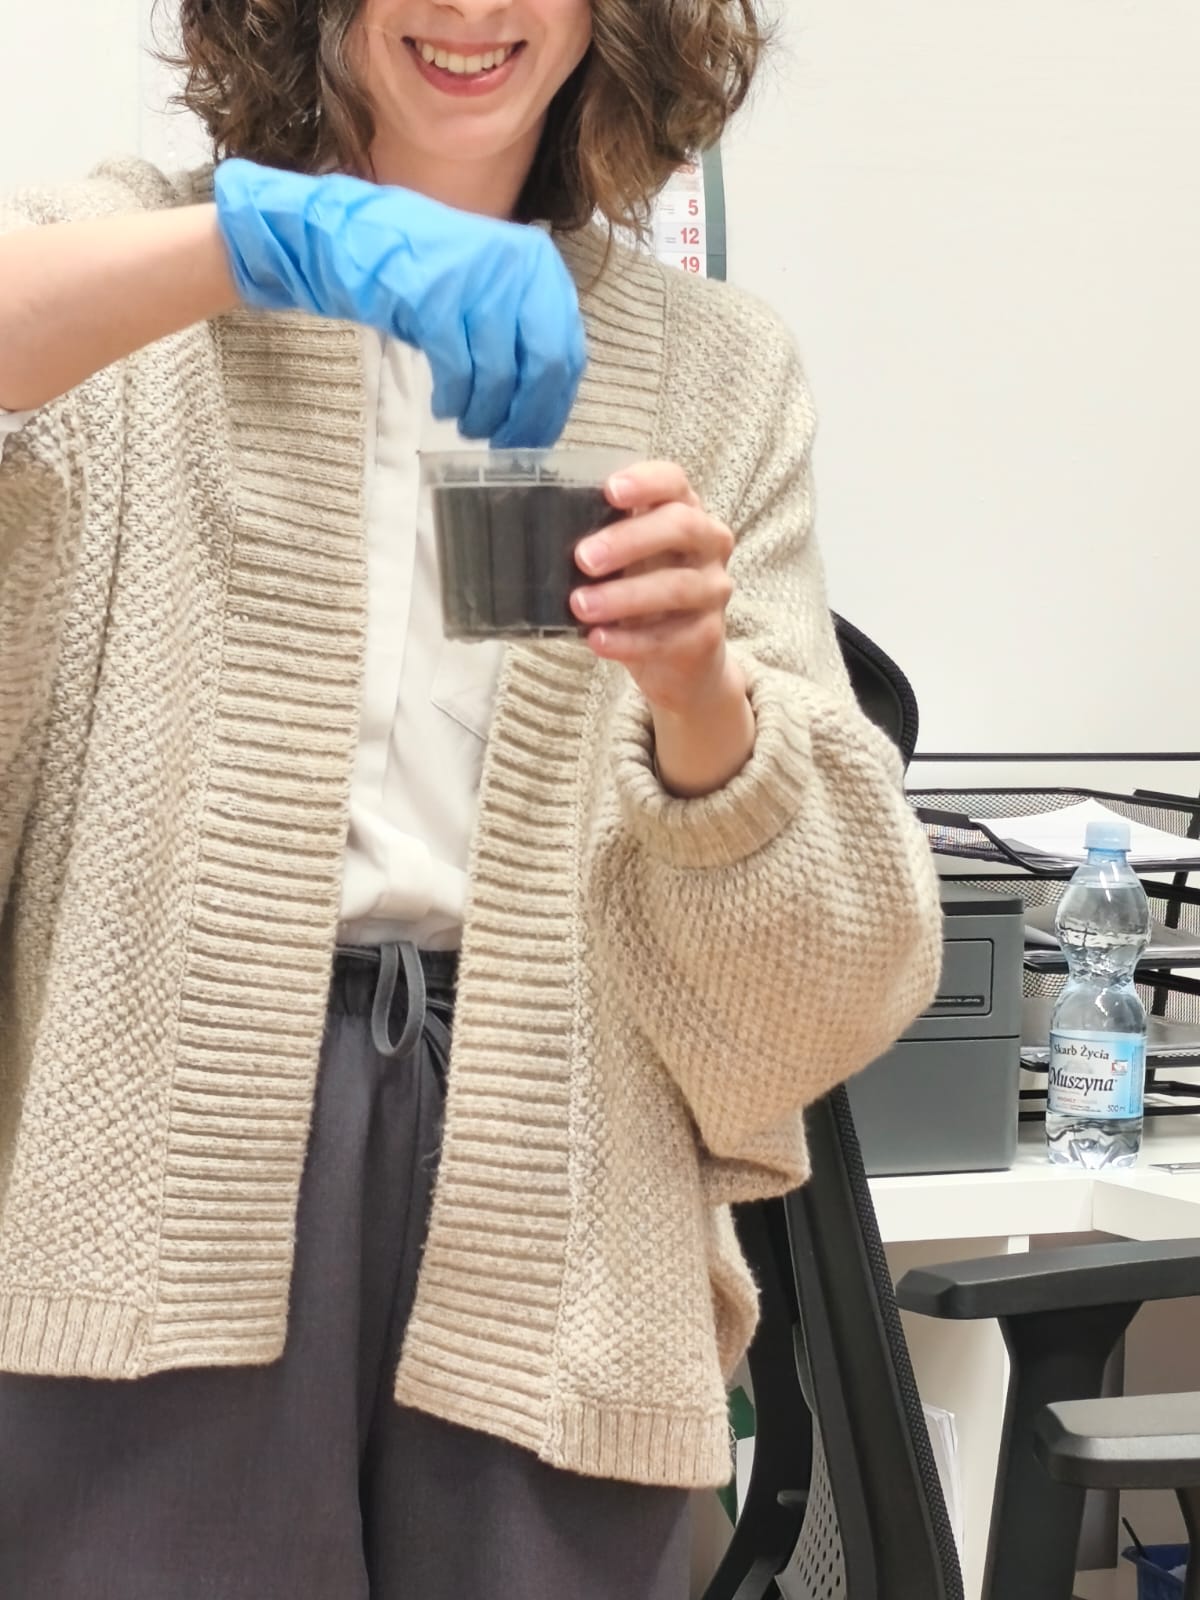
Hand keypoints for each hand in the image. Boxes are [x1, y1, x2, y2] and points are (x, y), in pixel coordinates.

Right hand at [213, 159, 585, 447]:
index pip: (569, 351)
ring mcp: (477, 281)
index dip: (555, 404)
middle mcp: (518, 268)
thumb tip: (545, 406)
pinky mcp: (435, 298)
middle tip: (505, 443)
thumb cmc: (426, 273)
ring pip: (501, 375)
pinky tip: (445, 407)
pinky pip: (459, 370)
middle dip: (526, 417)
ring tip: (468, 425)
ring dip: (485, 414)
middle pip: (545, 366)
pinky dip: (454, 399)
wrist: (354, 238)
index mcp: (541, 267)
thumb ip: (522, 333)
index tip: (538, 436)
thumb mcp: (489, 293)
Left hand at [571, 462, 737, 713]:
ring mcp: (713, 589)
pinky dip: (629, 640)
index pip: (673, 482)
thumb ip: (599, 540)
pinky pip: (670, 636)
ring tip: (581, 606)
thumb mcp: (623, 559)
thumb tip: (540, 533)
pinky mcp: (708, 634)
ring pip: (676, 586)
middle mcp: (709, 543)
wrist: (679, 659)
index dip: (645, 482)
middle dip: (628, 540)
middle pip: (681, 527)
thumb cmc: (641, 594)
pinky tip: (598, 640)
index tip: (610, 490)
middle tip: (583, 558)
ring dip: (624, 596)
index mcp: (685, 510)